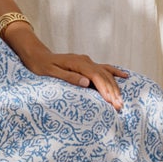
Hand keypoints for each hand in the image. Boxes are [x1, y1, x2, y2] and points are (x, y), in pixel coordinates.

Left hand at [11, 32, 128, 110]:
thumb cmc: (41, 66)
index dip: (104, 89)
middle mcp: (85, 61)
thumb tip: (86, 82)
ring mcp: (87, 61)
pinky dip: (114, 72)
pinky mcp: (87, 64)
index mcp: (77, 63)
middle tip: (119, 106)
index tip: (110, 101)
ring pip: (105, 73)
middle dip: (113, 91)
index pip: (95, 76)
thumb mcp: (51, 73)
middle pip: (103, 76)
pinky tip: (125, 76)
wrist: (37, 55)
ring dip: (114, 87)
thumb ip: (69, 77)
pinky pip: (104, 68)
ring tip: (121, 100)